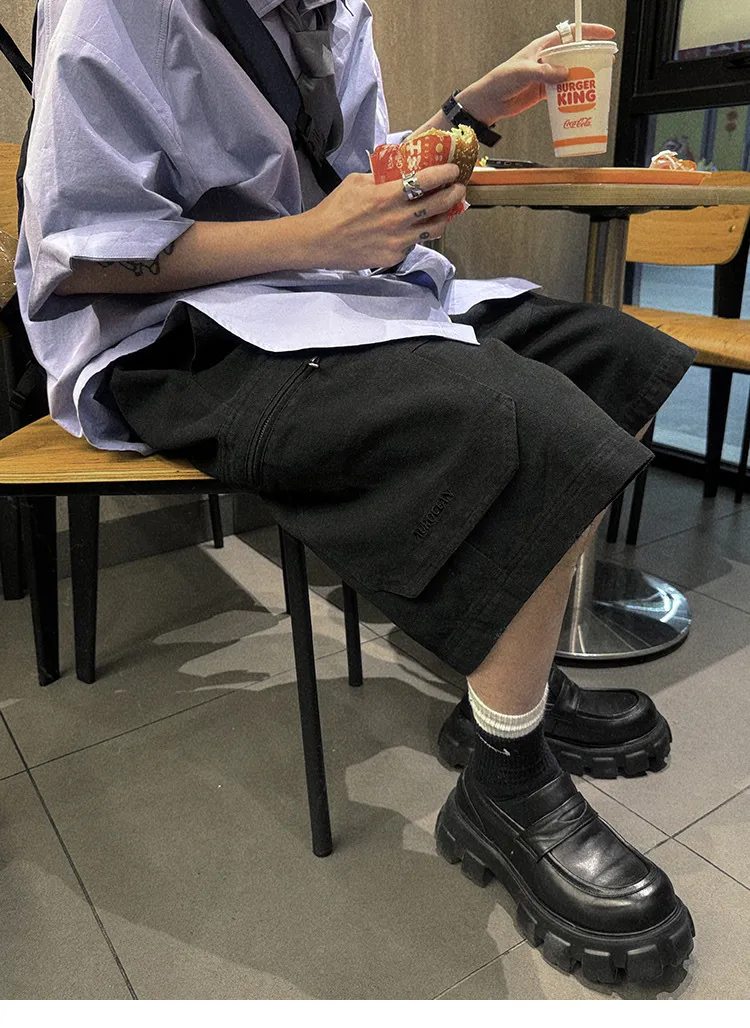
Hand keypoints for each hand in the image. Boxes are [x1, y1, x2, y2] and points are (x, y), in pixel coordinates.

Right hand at [302, 164, 465, 271]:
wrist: (319, 241)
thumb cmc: (335, 209)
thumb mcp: (356, 182)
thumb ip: (380, 177)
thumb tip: (398, 170)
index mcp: (387, 195)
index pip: (427, 181)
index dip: (445, 173)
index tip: (452, 169)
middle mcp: (397, 219)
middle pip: (439, 205)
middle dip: (454, 193)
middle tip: (458, 188)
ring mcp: (398, 240)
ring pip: (435, 228)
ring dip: (444, 216)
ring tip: (445, 209)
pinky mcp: (394, 256)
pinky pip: (415, 243)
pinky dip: (419, 233)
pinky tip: (416, 227)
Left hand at [461, 23, 615, 122]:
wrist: (488, 102)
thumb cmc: (500, 80)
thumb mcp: (523, 71)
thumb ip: (544, 72)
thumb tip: (565, 74)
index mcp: (543, 47)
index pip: (571, 34)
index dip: (590, 32)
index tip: (606, 35)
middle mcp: (547, 59)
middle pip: (575, 55)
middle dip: (591, 58)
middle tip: (604, 65)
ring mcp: (547, 76)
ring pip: (571, 74)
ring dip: (583, 80)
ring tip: (595, 85)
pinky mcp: (544, 92)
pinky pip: (563, 91)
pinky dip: (572, 95)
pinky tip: (579, 100)